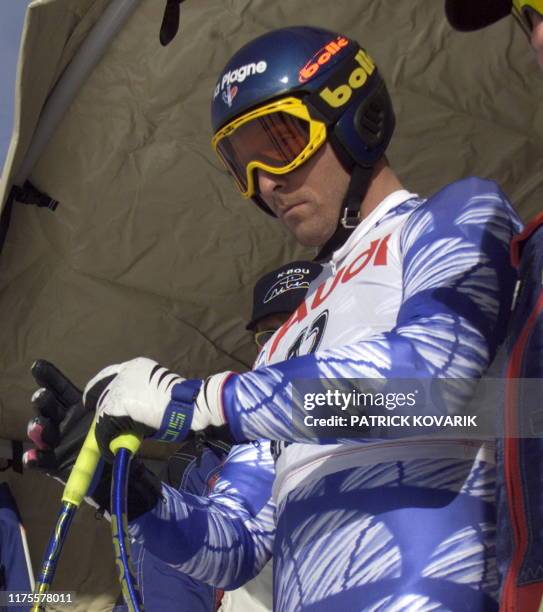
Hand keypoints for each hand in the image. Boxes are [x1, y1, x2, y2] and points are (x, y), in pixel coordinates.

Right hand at [24, 359, 111, 511]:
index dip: (49, 377)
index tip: (39, 366)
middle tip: (43, 396)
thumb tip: (118, 384)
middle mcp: (63, 420)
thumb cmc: (118, 434)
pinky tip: (32, 457)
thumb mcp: (118, 414)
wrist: (119, 467)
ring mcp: (57, 442)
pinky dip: (36, 460)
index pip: (60, 388)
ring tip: (41, 426)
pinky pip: (42, 462)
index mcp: (76, 405)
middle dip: (43, 400)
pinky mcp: (55, 464)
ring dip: (39, 427)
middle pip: (47, 406)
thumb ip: (114, 401)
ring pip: (42, 431)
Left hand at [83, 357, 232, 459]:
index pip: (110, 373)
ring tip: (107, 442)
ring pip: (103, 410)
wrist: (188, 405)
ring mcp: (120, 387)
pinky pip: (104, 425)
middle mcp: (125, 372)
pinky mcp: (117, 404)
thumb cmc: (181, 402)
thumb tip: (130, 414)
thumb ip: (141, 397)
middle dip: (101, 410)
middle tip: (101, 425)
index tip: (92, 399)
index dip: (99, 387)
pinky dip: (105, 439)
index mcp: (137, 366)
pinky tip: (109, 450)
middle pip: (102, 391)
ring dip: (104, 427)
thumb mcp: (158, 391)